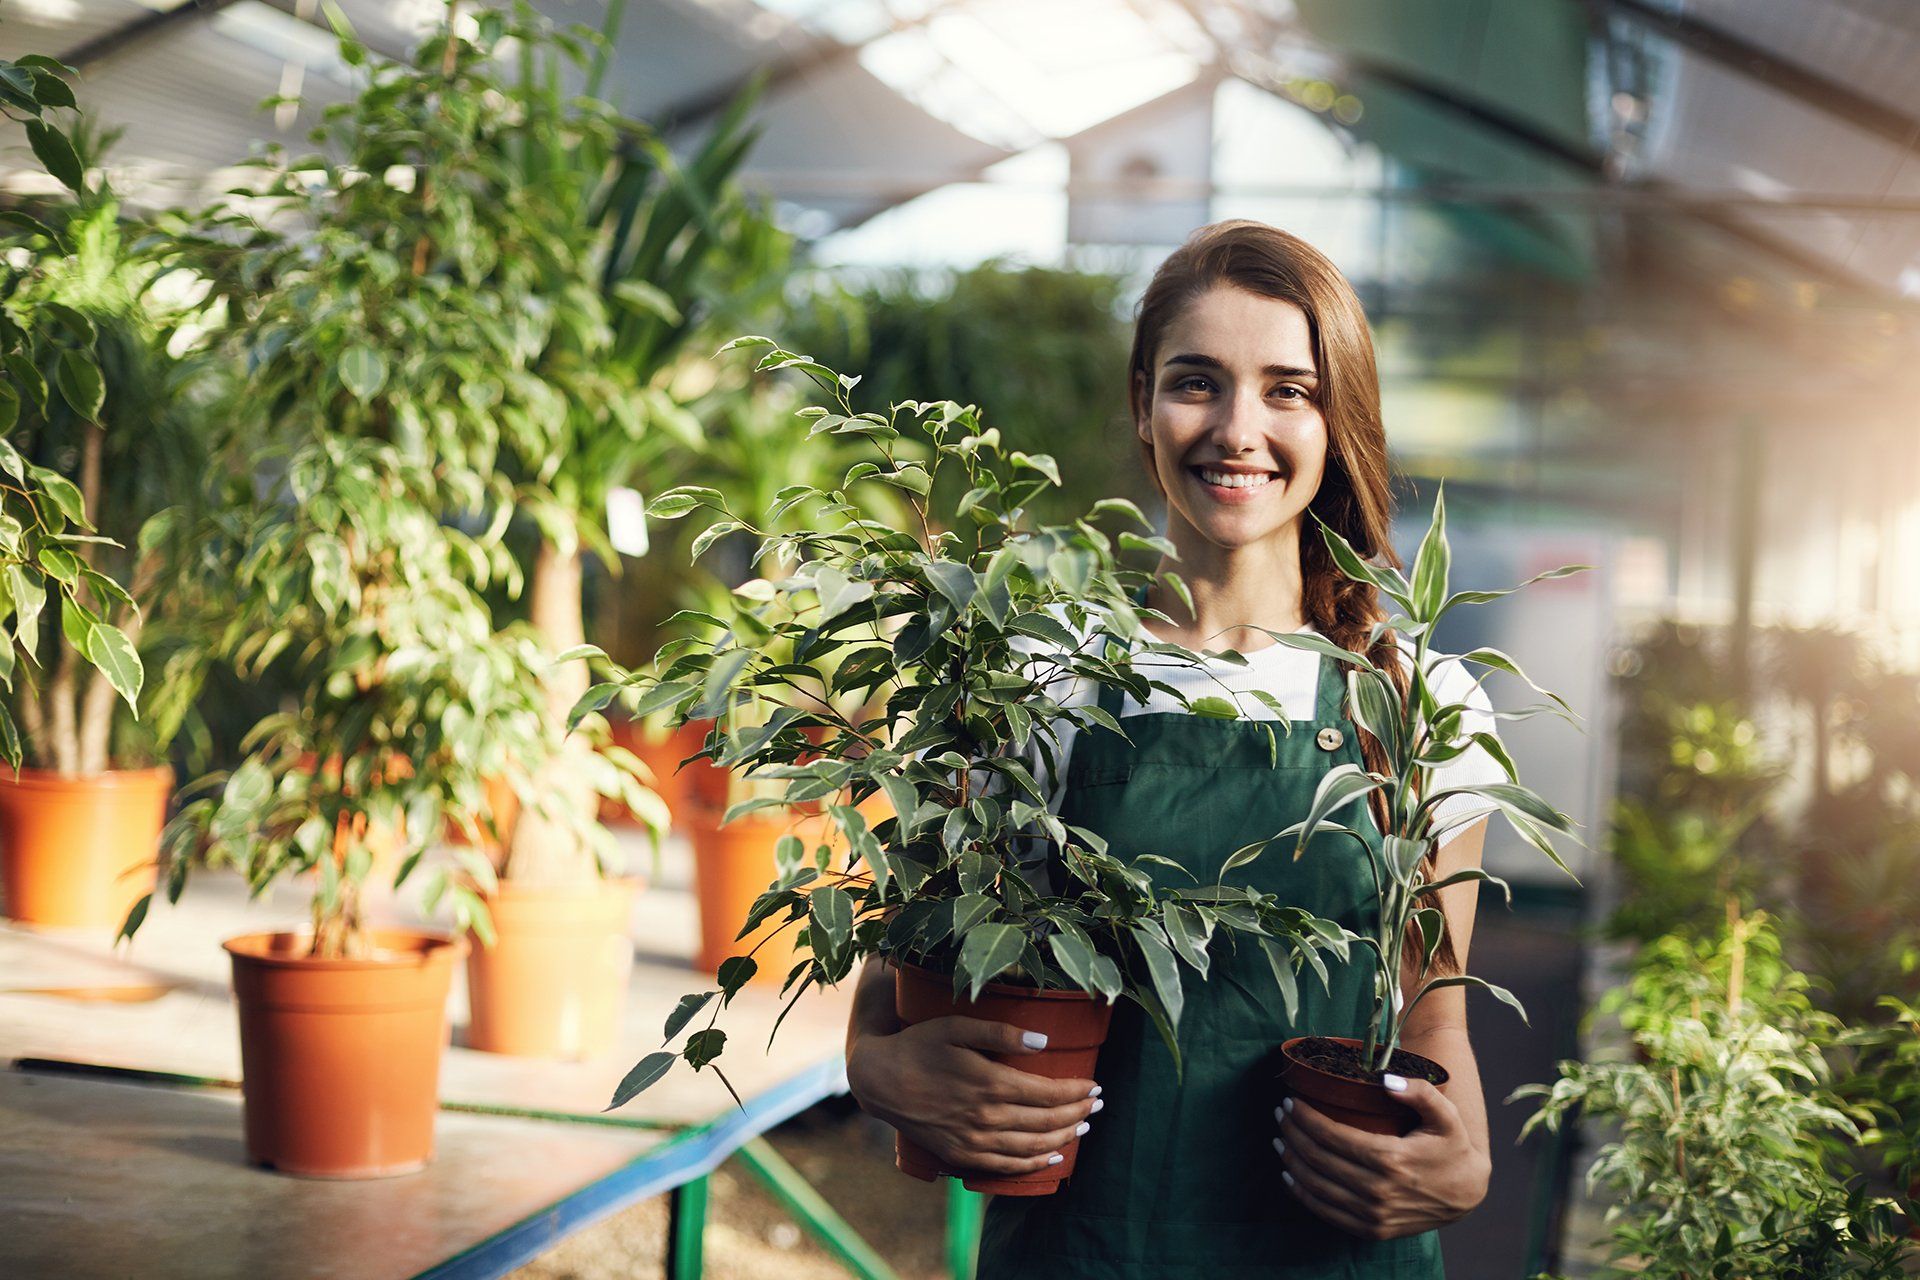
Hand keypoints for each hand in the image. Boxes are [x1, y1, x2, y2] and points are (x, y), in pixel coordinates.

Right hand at [846, 1014, 1102, 1178]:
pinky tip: (1054, 1156)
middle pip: (1047, 1121)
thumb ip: (1002, 1032)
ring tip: (1084, 1127)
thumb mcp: (957, 1026)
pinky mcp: (962, 1154)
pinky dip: (1036, 1163)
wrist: (880, 1079)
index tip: (1096, 1085)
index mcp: (990, 1082)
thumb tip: (1044, 1041)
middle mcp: (987, 1116)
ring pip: (1033, 1147)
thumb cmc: (920, 1044)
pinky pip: (1008, 1165)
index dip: (1077, 1090)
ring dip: (1064, 1138)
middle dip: (1078, 1113)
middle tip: (1098, 1105)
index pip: (1048, 1092)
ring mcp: (974, 1140)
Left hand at [1272, 1075, 1489, 1239]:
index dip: (1306, 1118)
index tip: (1290, 1102)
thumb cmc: (1452, 1148)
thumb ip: (1420, 1092)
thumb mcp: (1446, 1116)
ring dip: (1292, 1161)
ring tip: (1280, 1140)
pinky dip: (1303, 1193)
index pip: (1333, 1136)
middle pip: (1319, 1159)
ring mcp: (1373, 1214)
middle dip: (1293, 1133)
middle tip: (1280, 1114)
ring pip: (1317, 1187)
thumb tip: (1386, 1080)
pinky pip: (1327, 1213)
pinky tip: (1290, 1175)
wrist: (1467, 1194)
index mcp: (1392, 1159)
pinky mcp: (1372, 1229)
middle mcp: (1378, 1190)